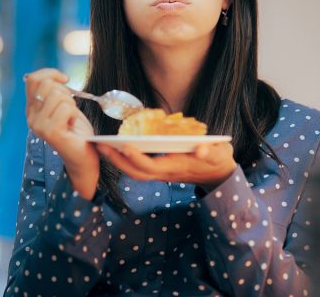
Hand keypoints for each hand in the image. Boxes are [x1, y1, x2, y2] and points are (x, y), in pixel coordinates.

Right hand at [25, 69, 97, 199]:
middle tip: (70, 107)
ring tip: (71, 118)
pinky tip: (72, 124)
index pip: (32, 79)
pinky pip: (65, 107)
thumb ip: (54, 92)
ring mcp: (39, 126)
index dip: (50, 73)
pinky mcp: (51, 132)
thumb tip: (54, 76)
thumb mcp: (64, 106)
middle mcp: (31, 118)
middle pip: (46, 85)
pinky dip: (74, 113)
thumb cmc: (76, 131)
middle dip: (64, 91)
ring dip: (71, 103)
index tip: (65, 79)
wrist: (83, 156)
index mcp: (32, 110)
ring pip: (57, 95)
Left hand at [96, 142, 236, 191]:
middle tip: (100, 145)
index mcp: (178, 167)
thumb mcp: (219, 153)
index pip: (153, 166)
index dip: (138, 158)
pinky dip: (124, 160)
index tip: (125, 146)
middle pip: (137, 172)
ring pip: (135, 172)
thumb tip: (201, 149)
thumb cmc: (218, 159)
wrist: (219, 175)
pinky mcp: (159, 170)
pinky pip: (138, 168)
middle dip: (118, 160)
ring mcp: (162, 174)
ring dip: (117, 161)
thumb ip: (210, 151)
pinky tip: (114, 148)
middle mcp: (166, 173)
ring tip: (101, 146)